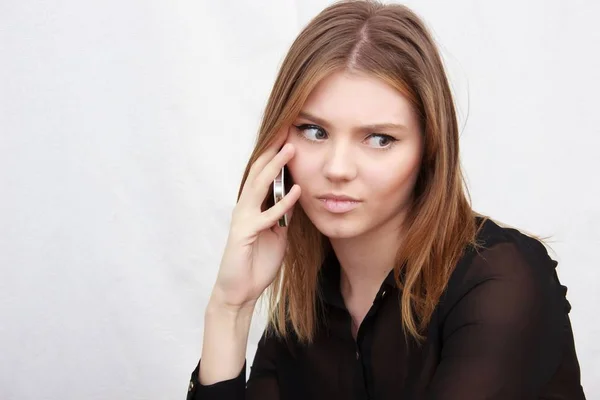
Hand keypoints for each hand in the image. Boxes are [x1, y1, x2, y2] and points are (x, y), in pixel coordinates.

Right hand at [210, 127, 300, 310]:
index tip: (289, 136)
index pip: (263, 175)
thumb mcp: (277, 236)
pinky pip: (267, 217)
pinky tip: (296, 192)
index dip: (274, 155)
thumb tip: (294, 198)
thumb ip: (282, 216)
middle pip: (258, 173)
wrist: (239, 291)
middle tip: (287, 129)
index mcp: (252, 207)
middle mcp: (245, 208)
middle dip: (273, 151)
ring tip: (290, 149)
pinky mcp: (245, 235)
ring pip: (259, 187)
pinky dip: (282, 204)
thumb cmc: (256, 263)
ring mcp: (243, 220)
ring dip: (275, 168)